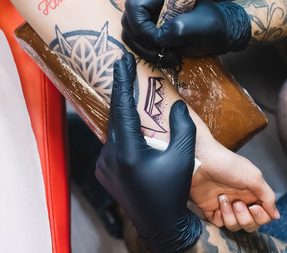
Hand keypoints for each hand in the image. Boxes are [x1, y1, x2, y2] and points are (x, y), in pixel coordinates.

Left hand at [96, 53, 201, 252]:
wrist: (161, 226)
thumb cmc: (173, 192)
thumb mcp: (183, 158)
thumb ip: (182, 128)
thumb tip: (177, 105)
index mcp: (127, 151)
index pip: (123, 107)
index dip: (123, 82)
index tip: (122, 61)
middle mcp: (109, 157)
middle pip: (116, 116)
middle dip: (122, 92)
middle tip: (125, 67)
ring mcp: (104, 166)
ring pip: (114, 131)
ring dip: (124, 114)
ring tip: (132, 94)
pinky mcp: (104, 172)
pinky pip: (113, 144)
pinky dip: (123, 132)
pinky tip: (132, 124)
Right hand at [121, 0, 251, 65]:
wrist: (218, 31)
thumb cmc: (213, 25)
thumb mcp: (202, 27)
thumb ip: (178, 30)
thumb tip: (158, 38)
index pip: (135, 5)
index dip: (142, 28)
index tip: (160, 42)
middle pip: (128, 20)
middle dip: (144, 42)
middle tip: (165, 53)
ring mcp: (146, 6)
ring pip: (128, 31)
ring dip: (145, 49)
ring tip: (167, 55)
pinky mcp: (145, 19)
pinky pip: (134, 38)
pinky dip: (146, 50)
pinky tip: (163, 54)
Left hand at [190, 140, 278, 231]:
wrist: (201, 160)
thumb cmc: (228, 164)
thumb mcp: (254, 177)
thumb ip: (268, 196)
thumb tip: (276, 215)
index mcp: (252, 194)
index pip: (264, 216)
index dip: (261, 217)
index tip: (254, 207)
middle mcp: (240, 201)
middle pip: (250, 225)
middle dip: (245, 218)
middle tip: (237, 203)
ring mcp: (225, 206)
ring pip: (235, 226)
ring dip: (231, 216)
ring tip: (223, 199)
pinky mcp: (210, 209)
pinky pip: (219, 224)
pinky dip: (220, 218)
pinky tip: (216, 206)